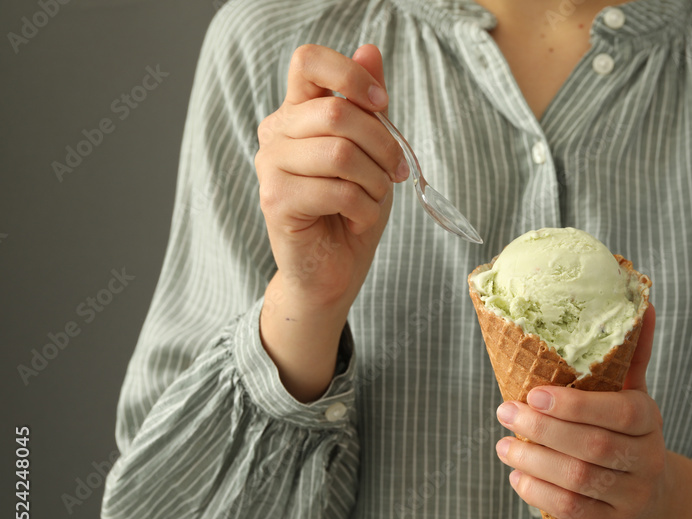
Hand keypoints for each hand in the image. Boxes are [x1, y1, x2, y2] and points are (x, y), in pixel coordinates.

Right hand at [255, 43, 407, 307]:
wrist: (333, 270)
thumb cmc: (351, 209)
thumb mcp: (371, 152)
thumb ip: (368, 105)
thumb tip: (370, 49)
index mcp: (296, 112)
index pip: (308, 60)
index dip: (351, 74)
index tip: (382, 105)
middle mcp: (276, 132)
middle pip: (336, 110)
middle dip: (382, 145)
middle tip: (397, 173)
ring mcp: (270, 165)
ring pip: (340, 152)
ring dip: (375, 181)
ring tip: (374, 198)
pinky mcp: (275, 200)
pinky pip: (336, 191)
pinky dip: (364, 208)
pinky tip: (357, 220)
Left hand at [494, 306, 691, 518]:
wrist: (659, 508)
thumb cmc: (631, 442)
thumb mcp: (634, 400)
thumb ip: (631, 357)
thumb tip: (642, 302)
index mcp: (648, 420)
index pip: (619, 412)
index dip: (574, 405)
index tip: (532, 394)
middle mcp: (645, 460)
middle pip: (592, 445)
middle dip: (543, 430)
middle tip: (505, 413)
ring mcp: (631, 497)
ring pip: (578, 478)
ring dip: (533, 460)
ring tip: (504, 445)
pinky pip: (571, 510)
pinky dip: (538, 492)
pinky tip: (517, 476)